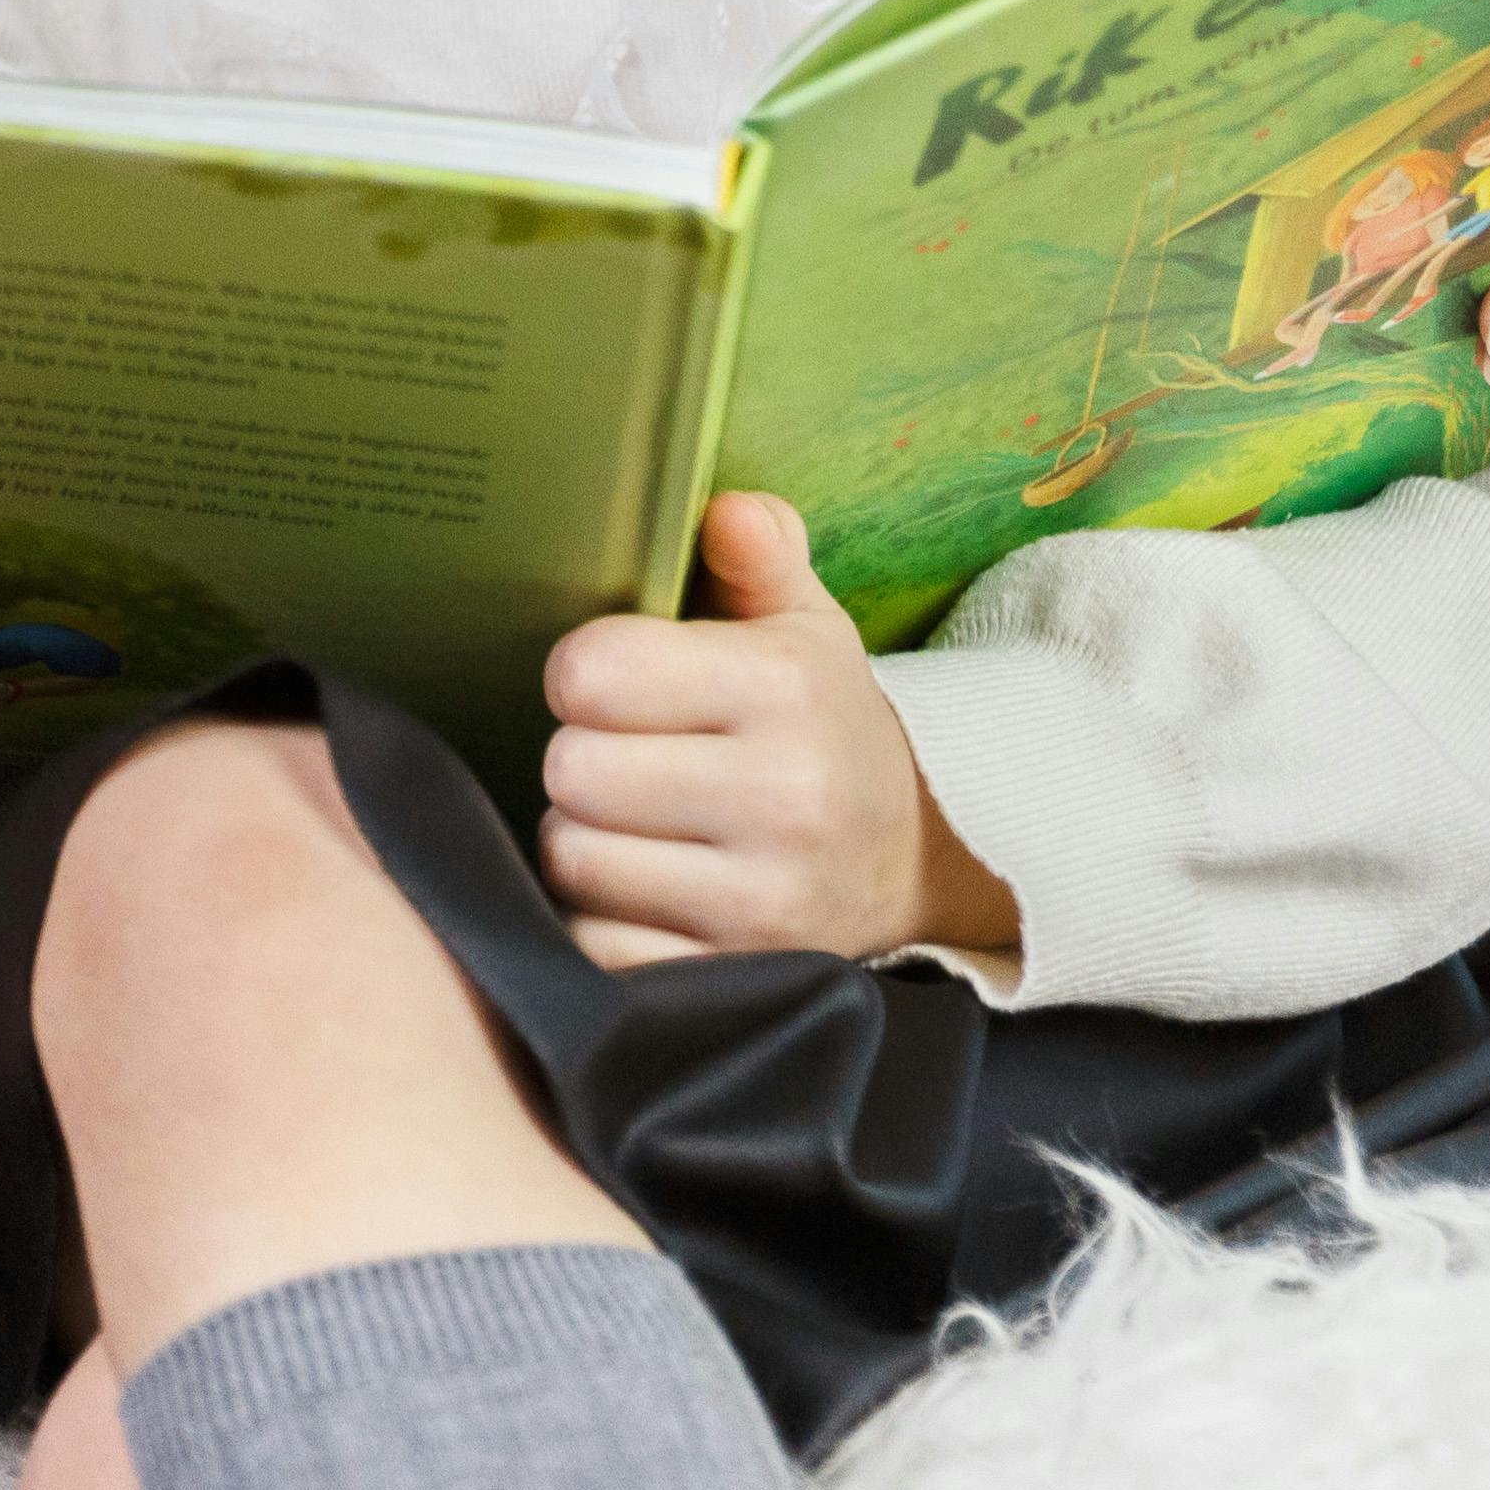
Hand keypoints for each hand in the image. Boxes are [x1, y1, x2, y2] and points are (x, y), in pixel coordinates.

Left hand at [528, 493, 1013, 970]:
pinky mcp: (739, 977)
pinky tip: (648, 889)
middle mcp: (784, 798)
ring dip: (584, 839)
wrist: (919, 858)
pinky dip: (605, 920)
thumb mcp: (805, 626)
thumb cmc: (823, 724)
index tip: (612, 683)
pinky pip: (598, 946)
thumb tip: (726, 512)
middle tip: (625, 757)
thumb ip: (759, 552)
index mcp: (787, 690)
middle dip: (581, 758)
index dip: (582, 672)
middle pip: (570, 768)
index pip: (592, 671)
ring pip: (572, 857)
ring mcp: (763, 903)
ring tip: (635, 823)